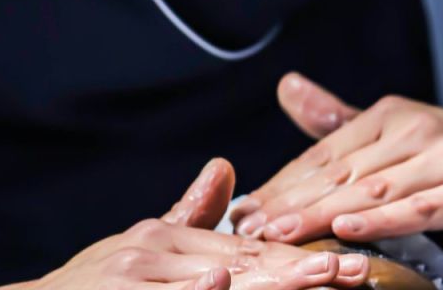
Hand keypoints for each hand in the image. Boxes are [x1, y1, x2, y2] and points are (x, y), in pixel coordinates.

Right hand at [5, 158, 371, 289]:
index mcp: (167, 236)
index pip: (247, 244)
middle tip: (353, 270)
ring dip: (270, 284)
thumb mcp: (137, 245)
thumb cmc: (89, 285)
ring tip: (318, 279)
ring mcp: (134, 276)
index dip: (298, 252)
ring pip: (217, 281)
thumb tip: (224, 165)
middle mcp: (154, 250)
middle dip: (302, 269)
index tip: (348, 258)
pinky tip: (222, 283)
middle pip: (243, 261)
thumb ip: (187, 213)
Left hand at [229, 74, 442, 241]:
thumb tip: (287, 87)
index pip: (324, 154)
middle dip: (291, 201)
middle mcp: (413, 130)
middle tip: (249, 227)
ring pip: (373, 190)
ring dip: (322, 214)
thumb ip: (342, 117)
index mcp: (389, 115)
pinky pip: (421, 207)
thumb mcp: (401, 128)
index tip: (245, 210)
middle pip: (340, 172)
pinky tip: (348, 228)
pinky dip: (382, 219)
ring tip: (281, 232)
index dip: (283, 183)